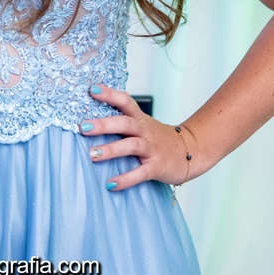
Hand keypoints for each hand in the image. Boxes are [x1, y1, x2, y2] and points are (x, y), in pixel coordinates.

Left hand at [79, 84, 200, 191]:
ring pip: (131, 145)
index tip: (92, 90)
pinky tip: (111, 185)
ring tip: (92, 154)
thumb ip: (122, 121)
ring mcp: (152, 148)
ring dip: (111, 150)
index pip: (125, 101)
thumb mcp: (143, 125)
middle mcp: (145, 131)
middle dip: (104, 124)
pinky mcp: (157, 167)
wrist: (190, 151)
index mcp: (140, 119)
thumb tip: (91, 120)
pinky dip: (125, 179)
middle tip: (83, 127)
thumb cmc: (158, 138)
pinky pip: (140, 173)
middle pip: (125, 123)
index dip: (110, 94)